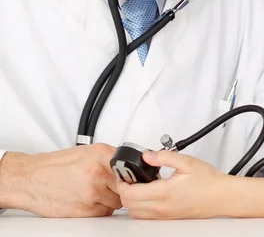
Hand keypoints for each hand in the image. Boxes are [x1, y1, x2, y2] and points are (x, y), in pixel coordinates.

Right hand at [0, 144, 120, 216]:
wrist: (30, 179)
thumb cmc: (55, 166)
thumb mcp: (87, 152)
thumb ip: (109, 158)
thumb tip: (129, 165)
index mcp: (101, 155)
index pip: (131, 167)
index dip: (132, 175)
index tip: (132, 178)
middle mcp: (98, 173)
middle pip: (126, 186)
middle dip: (120, 188)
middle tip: (110, 185)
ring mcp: (92, 192)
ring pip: (117, 202)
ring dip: (110, 199)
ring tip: (95, 191)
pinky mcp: (84, 209)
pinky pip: (104, 212)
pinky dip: (100, 208)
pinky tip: (88, 200)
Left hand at [118, 151, 230, 218]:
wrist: (222, 196)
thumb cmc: (208, 181)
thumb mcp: (186, 162)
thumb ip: (164, 157)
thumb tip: (147, 155)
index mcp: (164, 192)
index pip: (130, 193)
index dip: (122, 183)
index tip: (125, 174)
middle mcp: (161, 207)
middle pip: (128, 205)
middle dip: (124, 191)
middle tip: (130, 178)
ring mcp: (164, 215)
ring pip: (136, 213)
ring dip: (131, 201)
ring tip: (139, 186)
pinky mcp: (169, 218)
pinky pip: (146, 216)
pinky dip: (141, 207)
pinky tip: (149, 195)